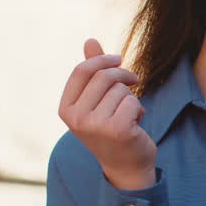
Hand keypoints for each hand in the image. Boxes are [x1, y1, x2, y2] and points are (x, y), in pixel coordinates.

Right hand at [58, 38, 156, 189]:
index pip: (81, 70)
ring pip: (121, 89)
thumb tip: (90, 39)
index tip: (119, 59)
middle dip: (123, 75)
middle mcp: (76, 118)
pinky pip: (133, 102)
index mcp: (66, 108)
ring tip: (129, 114)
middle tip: (134, 81)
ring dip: (131, 98)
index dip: (103, 60)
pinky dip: (139, 109)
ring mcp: (95, 125)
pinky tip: (135, 124)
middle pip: (103, 76)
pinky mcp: (116, 130)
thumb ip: (93, 72)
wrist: (126, 166)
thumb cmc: (111, 128)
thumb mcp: (98, 100)